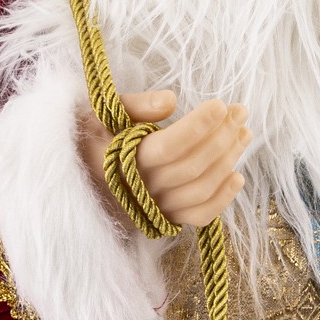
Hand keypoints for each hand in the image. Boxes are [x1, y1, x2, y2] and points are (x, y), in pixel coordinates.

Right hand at [77, 88, 250, 227]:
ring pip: (201, 189)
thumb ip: (135, 106)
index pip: (168, 146)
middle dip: (221, 137)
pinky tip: (238, 176)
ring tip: (244, 133)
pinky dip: (222, 199)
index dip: (197, 126)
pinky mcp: (165, 218)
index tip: (220, 105)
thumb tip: (171, 101)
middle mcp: (141, 189)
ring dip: (228, 160)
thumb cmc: (88, 136)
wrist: (75, 175)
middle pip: (192, 166)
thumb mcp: (100, 112)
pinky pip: (199, 216)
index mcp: (122, 161)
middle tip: (239, 111)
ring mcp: (155, 207)